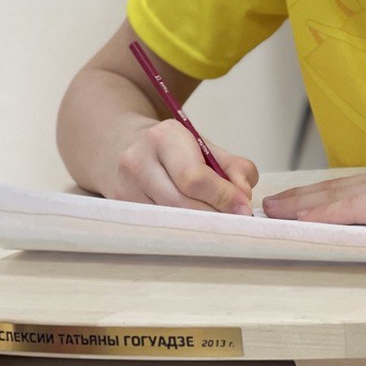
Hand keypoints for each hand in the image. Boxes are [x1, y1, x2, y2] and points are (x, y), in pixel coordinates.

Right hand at [109, 118, 258, 213]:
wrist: (128, 146)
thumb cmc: (177, 150)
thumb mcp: (208, 148)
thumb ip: (235, 169)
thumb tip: (243, 198)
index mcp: (164, 137)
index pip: (194, 177)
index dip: (223, 197)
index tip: (244, 209)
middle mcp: (138, 160)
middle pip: (182, 203)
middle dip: (214, 215)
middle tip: (235, 221)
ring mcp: (124, 186)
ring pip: (170, 219)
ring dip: (199, 225)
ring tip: (215, 220)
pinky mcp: (121, 206)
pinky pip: (158, 226)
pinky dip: (181, 228)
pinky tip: (192, 223)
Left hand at [262, 138, 365, 226]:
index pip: (354, 190)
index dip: (324, 196)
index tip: (299, 201)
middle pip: (335, 191)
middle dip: (301, 200)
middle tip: (269, 206)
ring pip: (334, 197)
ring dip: (301, 206)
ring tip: (272, 212)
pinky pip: (350, 209)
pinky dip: (322, 214)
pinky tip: (301, 220)